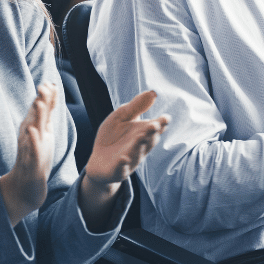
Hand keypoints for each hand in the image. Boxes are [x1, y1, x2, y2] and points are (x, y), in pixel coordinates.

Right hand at [0, 84, 57, 226]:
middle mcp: (30, 136)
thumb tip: (48, 98)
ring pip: (32, 130)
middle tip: (43, 87)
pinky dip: (31, 140)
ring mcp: (29, 148)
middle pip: (35, 116)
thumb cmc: (36, 157)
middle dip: (39, 101)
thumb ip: (45, 116)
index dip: (46, 97)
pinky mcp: (29, 160)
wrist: (27, 184)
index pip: (42, 110)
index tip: (50, 83)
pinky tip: (33, 132)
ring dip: (35, 116)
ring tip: (39, 103)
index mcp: (36, 129)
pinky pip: (30, 149)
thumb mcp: (44, 134)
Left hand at [78, 90, 168, 229]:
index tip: (165, 118)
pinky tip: (123, 159)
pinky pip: (122, 169)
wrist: (98, 161)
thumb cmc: (113, 137)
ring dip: (139, 147)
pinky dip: (123, 165)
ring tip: (140, 138)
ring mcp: (130, 160)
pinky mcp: (118, 171)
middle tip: (154, 125)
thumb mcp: (121, 117)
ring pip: (138, 154)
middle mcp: (140, 147)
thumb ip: (136, 107)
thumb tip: (153, 92)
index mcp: (143, 132)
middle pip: (150, 141)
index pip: (156, 128)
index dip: (162, 124)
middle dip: (152, 134)